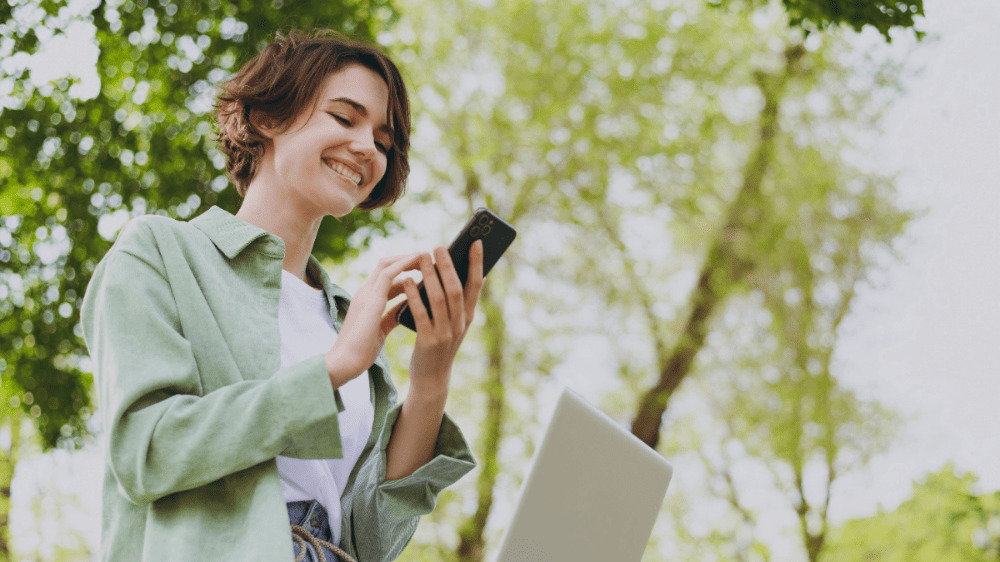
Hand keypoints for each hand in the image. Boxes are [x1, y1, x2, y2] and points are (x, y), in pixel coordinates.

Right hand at [324, 253, 422, 387]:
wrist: (344, 363)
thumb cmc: (360, 352)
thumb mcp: (380, 331)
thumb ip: (390, 318)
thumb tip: (404, 311)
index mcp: (367, 301)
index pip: (386, 279)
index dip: (404, 272)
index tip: (424, 270)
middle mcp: (365, 293)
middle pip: (385, 266)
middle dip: (406, 259)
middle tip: (428, 258)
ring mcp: (366, 294)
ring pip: (387, 265)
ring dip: (407, 257)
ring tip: (426, 254)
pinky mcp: (371, 299)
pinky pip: (389, 273)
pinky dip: (405, 264)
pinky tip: (419, 260)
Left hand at [403, 240, 483, 397]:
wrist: (431, 378)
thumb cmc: (440, 344)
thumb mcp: (456, 323)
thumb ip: (461, 302)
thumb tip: (471, 274)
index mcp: (468, 316)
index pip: (476, 285)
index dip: (477, 263)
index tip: (476, 242)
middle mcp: (460, 323)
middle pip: (456, 289)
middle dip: (449, 265)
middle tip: (439, 245)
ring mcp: (445, 333)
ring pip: (439, 299)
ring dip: (430, 275)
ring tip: (421, 255)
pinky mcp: (428, 341)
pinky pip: (421, 314)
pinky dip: (414, 295)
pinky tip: (406, 280)